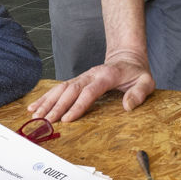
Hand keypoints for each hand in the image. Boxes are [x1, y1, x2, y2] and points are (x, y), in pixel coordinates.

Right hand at [28, 50, 154, 122]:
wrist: (127, 57)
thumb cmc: (136, 72)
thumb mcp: (146, 81)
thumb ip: (139, 93)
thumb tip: (128, 106)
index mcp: (106, 76)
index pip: (89, 92)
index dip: (77, 105)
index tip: (67, 119)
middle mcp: (91, 75)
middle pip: (70, 90)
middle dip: (56, 106)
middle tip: (46, 121)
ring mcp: (82, 76)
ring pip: (61, 88)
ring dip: (47, 102)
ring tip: (35, 116)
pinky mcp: (77, 80)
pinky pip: (59, 88)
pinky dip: (46, 97)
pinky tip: (35, 106)